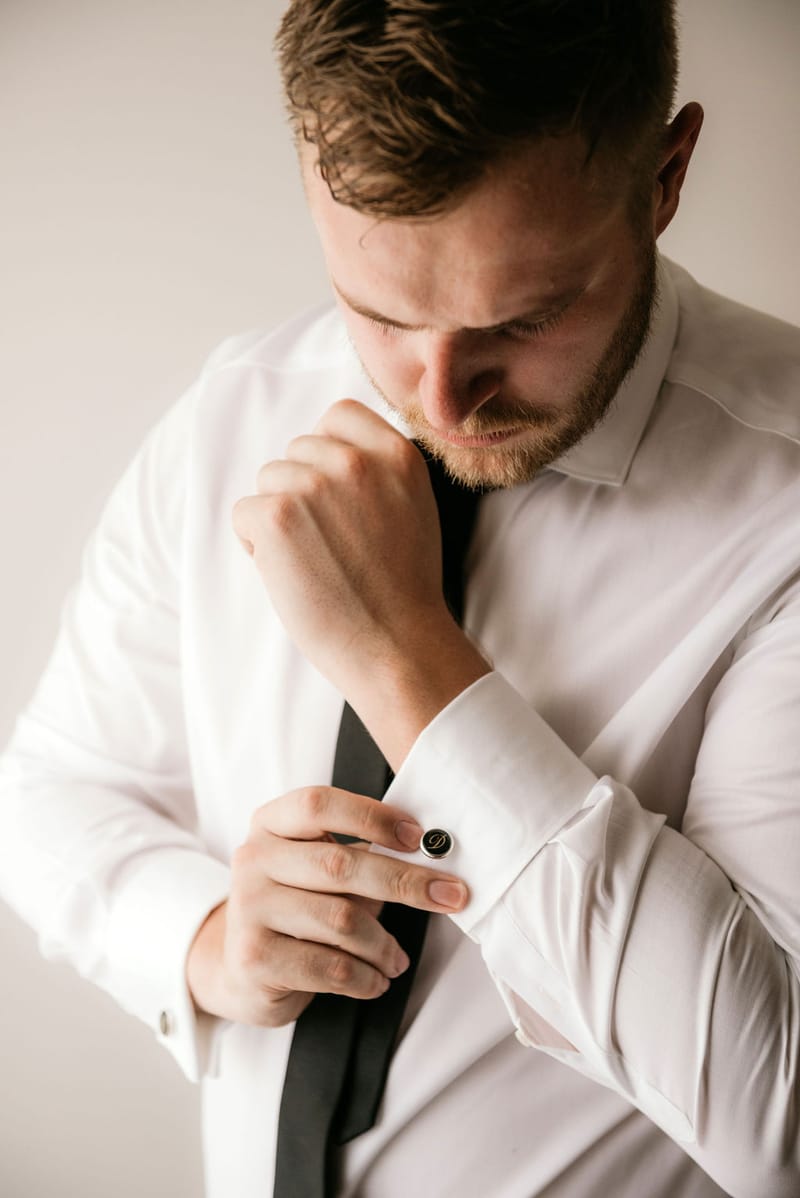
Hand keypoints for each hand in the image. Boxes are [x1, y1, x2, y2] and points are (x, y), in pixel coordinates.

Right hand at [186, 786, 468, 1027]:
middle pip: (341, 864)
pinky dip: (366, 977)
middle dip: (406, 882)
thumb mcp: (318, 870)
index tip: (418, 838)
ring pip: (342, 920)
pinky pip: (330, 966)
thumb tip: (429, 861)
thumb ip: (359, 857)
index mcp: (271, 823)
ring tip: (397, 959)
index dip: (373, 817)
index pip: (320, 804)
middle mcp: (253, 859)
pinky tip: (376, 979)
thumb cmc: (296, 908)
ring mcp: (248, 908)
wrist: (240, 968)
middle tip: (450, 896)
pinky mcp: (254, 957)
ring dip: (385, 944)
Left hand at [231, 401, 489, 766]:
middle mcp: (355, 460)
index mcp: (397, 455)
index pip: (338, 415)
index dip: (327, 453)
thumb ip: (380, 471)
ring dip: (278, 518)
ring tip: (314, 561)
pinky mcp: (277, 516)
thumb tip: (330, 449)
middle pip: (297, 451)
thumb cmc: (402, 590)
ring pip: (268, 480)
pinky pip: (244, 514)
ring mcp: (314, 485)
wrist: (396, 645)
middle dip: (302, 491)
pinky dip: (256, 546)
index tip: (338, 494)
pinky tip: (292, 573)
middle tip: (330, 543)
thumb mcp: (414, 509)